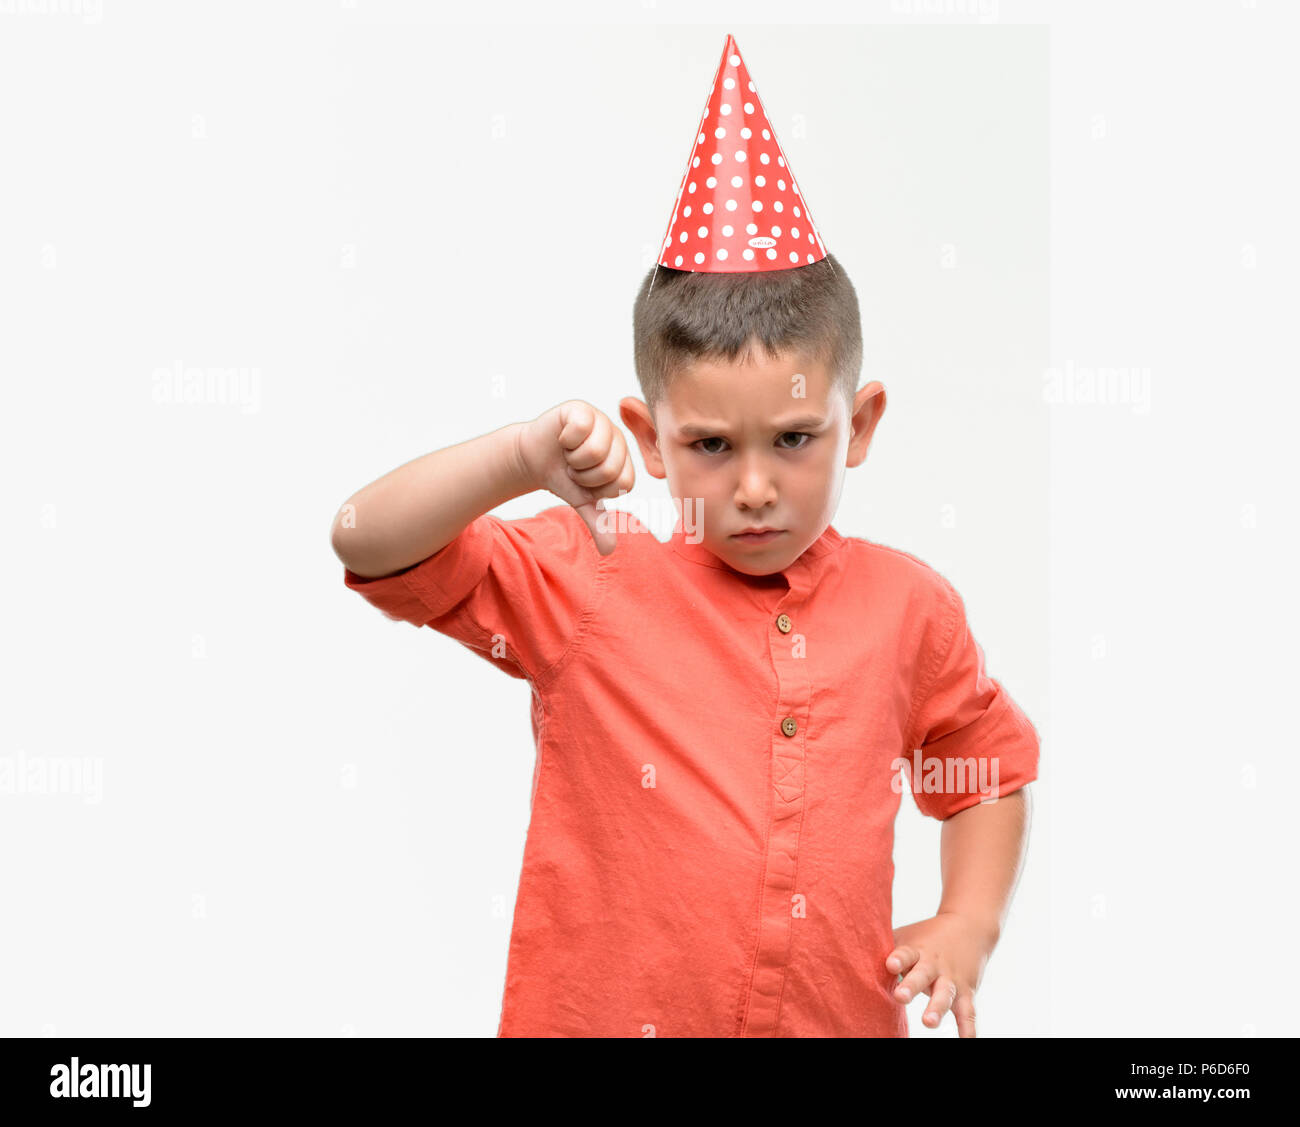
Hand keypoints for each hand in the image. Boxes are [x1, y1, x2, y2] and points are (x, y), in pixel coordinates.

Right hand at [515, 400, 634, 554]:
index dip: (597, 489)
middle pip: (610, 469)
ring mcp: (601, 421)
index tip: (585, 482)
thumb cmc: (563, 477)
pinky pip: (581, 428)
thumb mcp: (581, 501)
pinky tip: (563, 438)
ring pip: (595, 451)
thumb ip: (598, 523)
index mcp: (624, 460)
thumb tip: (608, 551)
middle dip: (583, 476)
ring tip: (569, 454)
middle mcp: (618, 439)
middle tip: (574, 468)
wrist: (533, 458)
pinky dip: (566, 439)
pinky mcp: (582, 409)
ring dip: (573, 459)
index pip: (623, 483)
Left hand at [886, 911, 996, 1036]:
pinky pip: (968, 1013)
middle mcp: (934, 964)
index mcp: (916, 949)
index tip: (890, 965)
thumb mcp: (906, 937)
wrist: (969, 927)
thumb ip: (882, 947)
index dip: (898, 958)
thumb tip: (844, 949)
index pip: (905, 952)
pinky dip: (968, 1029)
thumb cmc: (926, 936)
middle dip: (912, 986)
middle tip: (900, 997)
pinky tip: (966, 1042)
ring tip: (928, 1022)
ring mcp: (951, 979)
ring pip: (945, 995)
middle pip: (923, 975)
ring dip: (937, 1008)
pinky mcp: (966, 992)